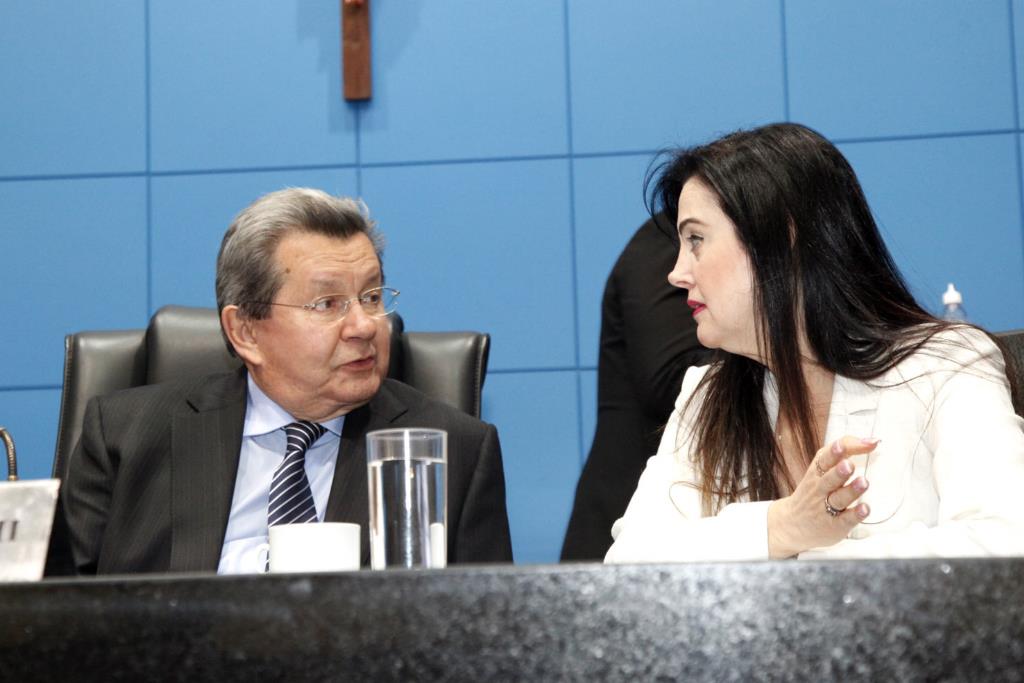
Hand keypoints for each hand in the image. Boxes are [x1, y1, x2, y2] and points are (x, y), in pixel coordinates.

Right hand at [767, 435, 879, 558]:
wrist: (792, 525)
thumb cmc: (815, 492)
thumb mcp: (822, 469)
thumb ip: (846, 452)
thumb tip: (872, 440)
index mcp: (816, 473)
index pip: (823, 460)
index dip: (834, 452)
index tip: (841, 445)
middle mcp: (820, 490)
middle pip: (829, 479)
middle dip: (839, 472)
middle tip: (849, 465)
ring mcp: (826, 508)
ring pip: (839, 499)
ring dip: (851, 490)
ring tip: (863, 482)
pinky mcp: (835, 525)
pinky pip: (846, 519)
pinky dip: (856, 514)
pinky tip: (865, 508)